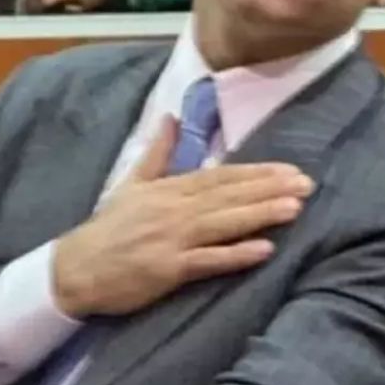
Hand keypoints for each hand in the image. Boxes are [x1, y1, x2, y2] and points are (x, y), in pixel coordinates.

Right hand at [52, 119, 314, 317]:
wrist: (77, 267)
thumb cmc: (109, 228)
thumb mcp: (131, 182)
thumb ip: (157, 151)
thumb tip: (170, 116)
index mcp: (169, 189)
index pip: (220, 177)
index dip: (256, 173)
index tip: (290, 170)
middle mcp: (174, 210)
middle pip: (229, 196)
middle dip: (269, 189)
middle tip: (306, 185)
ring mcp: (172, 239)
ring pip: (224, 223)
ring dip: (260, 215)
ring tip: (295, 209)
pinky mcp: (168, 269)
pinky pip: (208, 260)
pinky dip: (236, 255)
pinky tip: (264, 250)